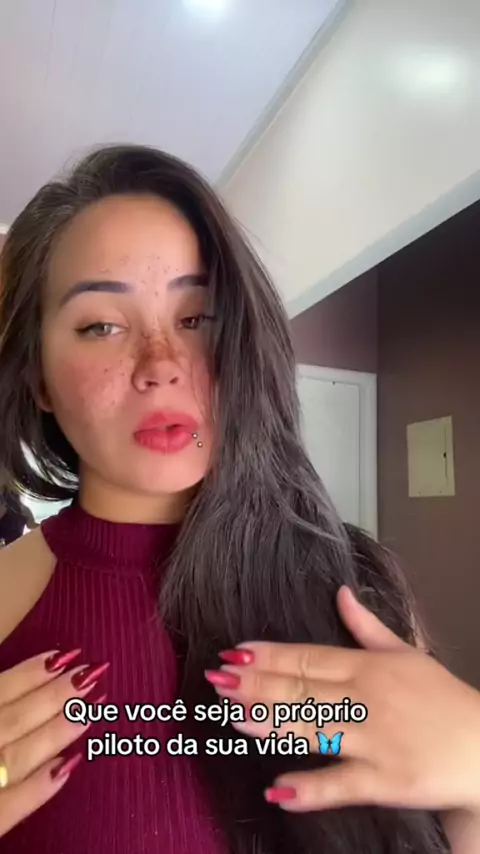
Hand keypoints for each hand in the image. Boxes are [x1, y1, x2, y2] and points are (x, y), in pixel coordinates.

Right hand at [0, 650, 107, 836]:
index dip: (28, 674)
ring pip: (14, 757)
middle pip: (10, 720)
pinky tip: (67, 768)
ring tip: (89, 711)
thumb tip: (27, 674)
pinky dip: (36, 790)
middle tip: (92, 676)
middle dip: (53, 698)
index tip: (63, 655)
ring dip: (53, 733)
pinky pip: (4, 810)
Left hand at [205, 587, 479, 814]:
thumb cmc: (444, 698)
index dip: (271, 655)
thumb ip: (367, 626)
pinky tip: (279, 790)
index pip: (311, 657)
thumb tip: (340, 593)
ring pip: (314, 730)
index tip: (235, 652)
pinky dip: (312, 788)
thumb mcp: (407, 652)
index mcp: (369, 666)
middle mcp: (368, 698)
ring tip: (234, 717)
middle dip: (258, 685)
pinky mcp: (386, 781)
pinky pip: (343, 784)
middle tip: (218, 680)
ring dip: (272, 723)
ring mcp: (375, 740)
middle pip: (304, 690)